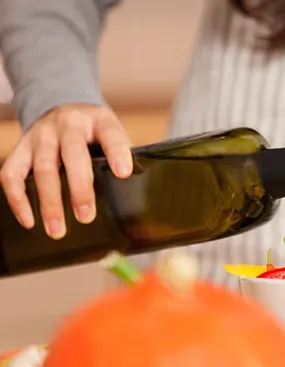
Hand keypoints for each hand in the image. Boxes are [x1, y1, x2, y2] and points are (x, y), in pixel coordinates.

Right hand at [0, 104, 131, 238]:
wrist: (62, 105)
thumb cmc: (94, 130)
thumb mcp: (112, 133)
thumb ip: (122, 156)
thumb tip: (133, 193)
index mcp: (99, 121)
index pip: (110, 134)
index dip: (117, 152)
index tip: (123, 173)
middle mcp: (68, 125)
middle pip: (72, 154)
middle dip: (79, 187)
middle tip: (86, 216)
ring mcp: (41, 135)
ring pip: (42, 167)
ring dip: (49, 201)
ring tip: (57, 229)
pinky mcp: (21, 147)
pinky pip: (12, 173)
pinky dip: (18, 199)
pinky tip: (29, 220)